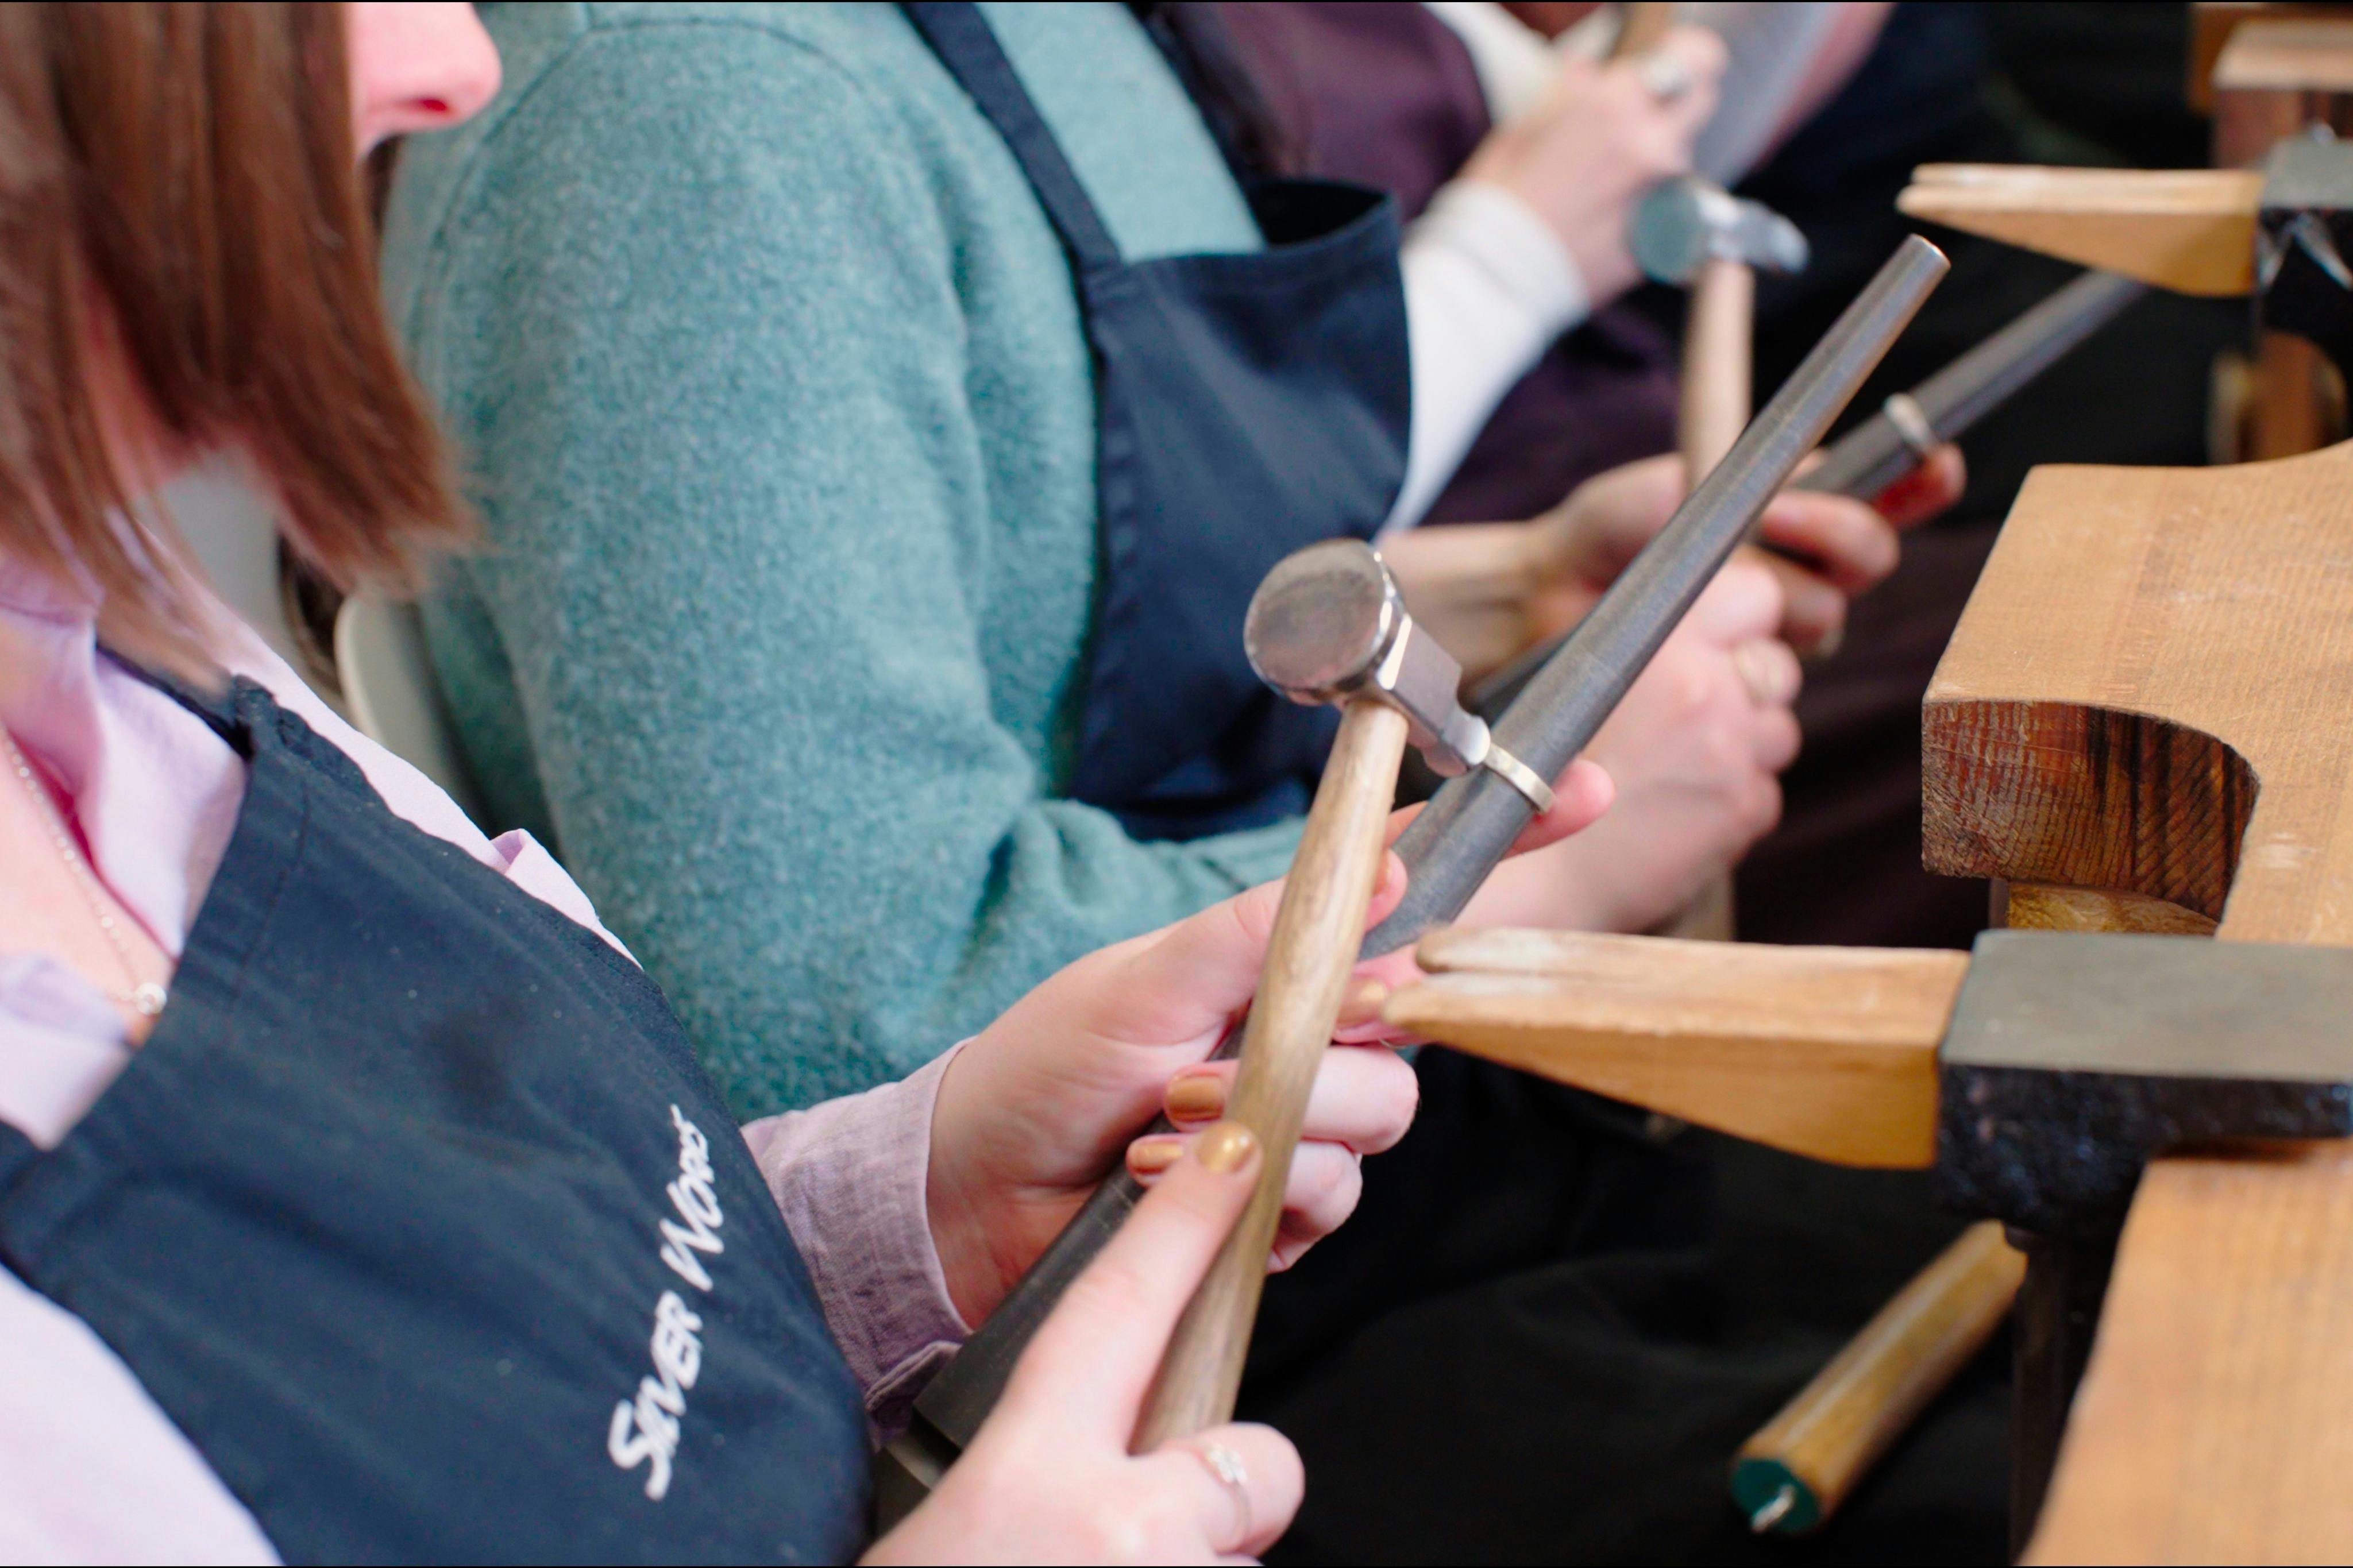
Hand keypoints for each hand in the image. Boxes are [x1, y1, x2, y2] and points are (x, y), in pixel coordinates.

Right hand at [870, 1130, 1302, 1563]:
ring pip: (1246, 1559)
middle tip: (1165, 1543)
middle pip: (1246, 1461)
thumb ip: (1035, 1474)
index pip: (1119, 1308)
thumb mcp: (962, 1526)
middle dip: (1232, 1491)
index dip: (1184, 1224)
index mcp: (1022, 1470)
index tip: (1237, 1150)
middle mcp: (1107, 1522)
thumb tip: (1092, 1471)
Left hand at [925, 768, 1612, 1324]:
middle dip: (1326, 1051)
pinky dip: (1258, 1199)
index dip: (1496, 842)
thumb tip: (1373, 868)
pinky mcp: (1282, 1209)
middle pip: (1411, 1031)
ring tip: (1169, 1125)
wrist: (972, 1192)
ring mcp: (1301, 1122)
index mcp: (1280, 957)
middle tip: (1210, 1067)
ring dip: (1275, 1127)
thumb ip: (1256, 930)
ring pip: (1381, 1120)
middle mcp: (1307, 1033)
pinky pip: (1333, 1203)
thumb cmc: (1043, 1064)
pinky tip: (1173, 1183)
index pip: (1406, 889)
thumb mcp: (1139, 977)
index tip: (1577, 793)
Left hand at [1381, 445, 1964, 672]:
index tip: (1933, 459)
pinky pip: (1773, 694)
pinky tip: (1711, 656)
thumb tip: (1807, 478)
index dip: (1916, 482)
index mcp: (1785, 524)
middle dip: (1830, 534)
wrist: (1541, 604)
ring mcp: (1771, 645)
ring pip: (1817, 627)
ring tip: (1711, 583)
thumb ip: (1735, 481)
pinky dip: (1745, 664)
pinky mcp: (1746, 704)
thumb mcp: (1659, 492)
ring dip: (1775, 600)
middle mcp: (1793, 583)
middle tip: (1776, 516)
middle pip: (1863, 565)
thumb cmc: (1596, 539)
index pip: (1875, 504)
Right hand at [1455, 26, 1726, 302]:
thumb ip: (1571, 91)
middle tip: (1640, 121)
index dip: (1685, 59)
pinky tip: (1608, 219)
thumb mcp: (1525, 125)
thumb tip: (1591, 72)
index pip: (1695, 59)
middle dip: (1676, 105)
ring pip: (1681, 157)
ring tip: (1606, 183)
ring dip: (1655, 159)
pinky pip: (1671, 207)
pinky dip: (1651, 206)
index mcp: (1616, 104)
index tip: (1669, 67)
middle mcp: (1652, 146)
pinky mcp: (1662, 240)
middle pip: (1701, 103)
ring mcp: (1662, 195)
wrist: (1494, 278)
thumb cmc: (1498, 201)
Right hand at [1458, 559, 1797, 933]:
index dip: (1748, 617)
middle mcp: (1708, 689)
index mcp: (1662, 644)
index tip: (1728, 639)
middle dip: (1747, 688)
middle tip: (1695, 718)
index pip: (1757, 594)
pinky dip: (1733, 800)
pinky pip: (1765, 790)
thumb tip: (1696, 634)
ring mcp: (1734, 752)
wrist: (1541, 871)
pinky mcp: (1746, 808)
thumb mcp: (1578, 683)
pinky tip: (1680, 811)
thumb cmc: (1540, 775)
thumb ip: (1640, 649)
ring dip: (1743, 747)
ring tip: (1679, 771)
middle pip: (1777, 667)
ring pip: (1778, 731)